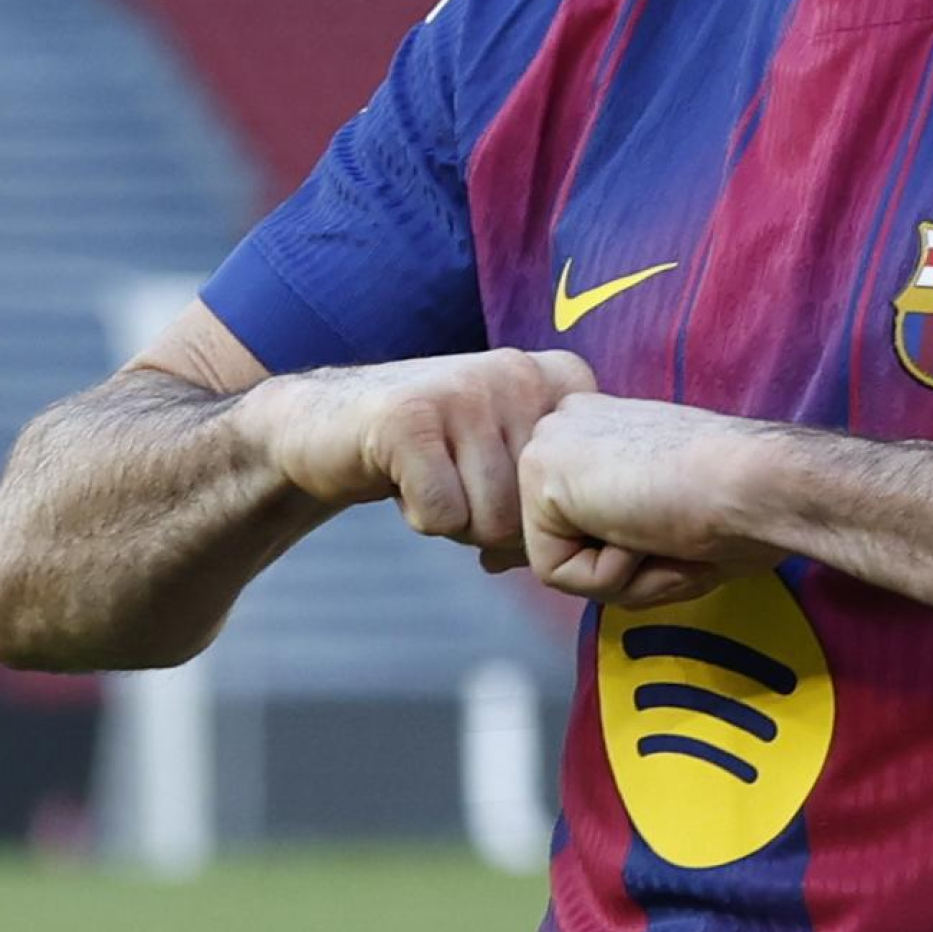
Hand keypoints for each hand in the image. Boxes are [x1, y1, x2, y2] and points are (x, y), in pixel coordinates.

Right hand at [237, 349, 598, 559]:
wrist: (328, 424)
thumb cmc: (438, 454)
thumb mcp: (515, 449)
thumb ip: (567, 480)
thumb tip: (604, 559)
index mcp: (560, 377)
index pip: (582, 496)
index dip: (538, 517)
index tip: (500, 485)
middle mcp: (520, 371)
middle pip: (535, 514)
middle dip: (493, 524)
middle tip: (456, 484)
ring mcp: (466, 389)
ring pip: (491, 521)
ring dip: (455, 521)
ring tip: (432, 476)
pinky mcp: (411, 418)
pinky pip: (442, 517)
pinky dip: (418, 516)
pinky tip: (402, 477)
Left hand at [518, 393, 783, 608]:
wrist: (760, 482)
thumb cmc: (733, 507)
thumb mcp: (647, 522)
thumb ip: (584, 535)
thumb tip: (488, 560)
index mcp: (590, 428)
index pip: (566, 521)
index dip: (610, 552)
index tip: (665, 529)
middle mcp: (559, 427)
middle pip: (560, 546)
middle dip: (622, 565)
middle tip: (677, 529)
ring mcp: (545, 446)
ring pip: (558, 565)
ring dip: (621, 575)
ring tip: (665, 530)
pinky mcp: (540, 476)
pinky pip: (557, 574)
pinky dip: (611, 576)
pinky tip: (647, 530)